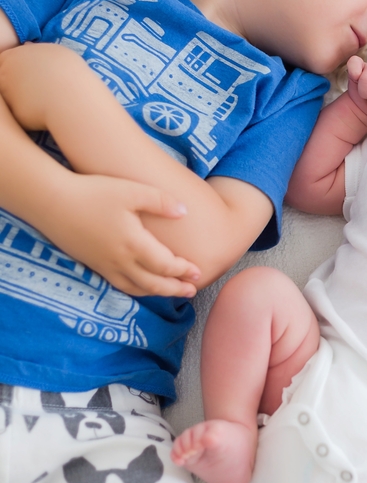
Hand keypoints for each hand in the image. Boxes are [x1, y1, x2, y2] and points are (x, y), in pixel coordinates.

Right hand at [48, 174, 201, 297]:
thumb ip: (160, 201)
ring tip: (171, 292)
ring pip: (135, 288)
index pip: (165, 265)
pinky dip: (135, 289)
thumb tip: (183, 212)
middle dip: (175, 288)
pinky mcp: (93, 264)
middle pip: (153, 283)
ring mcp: (105, 265)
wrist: (52, 202)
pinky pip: (119, 284)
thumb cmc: (93, 192)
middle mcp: (120, 260)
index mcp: (133, 243)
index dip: (183, 271)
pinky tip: (141, 285)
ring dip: (156, 292)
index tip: (198, 272)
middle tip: (192, 291)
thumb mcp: (131, 190)